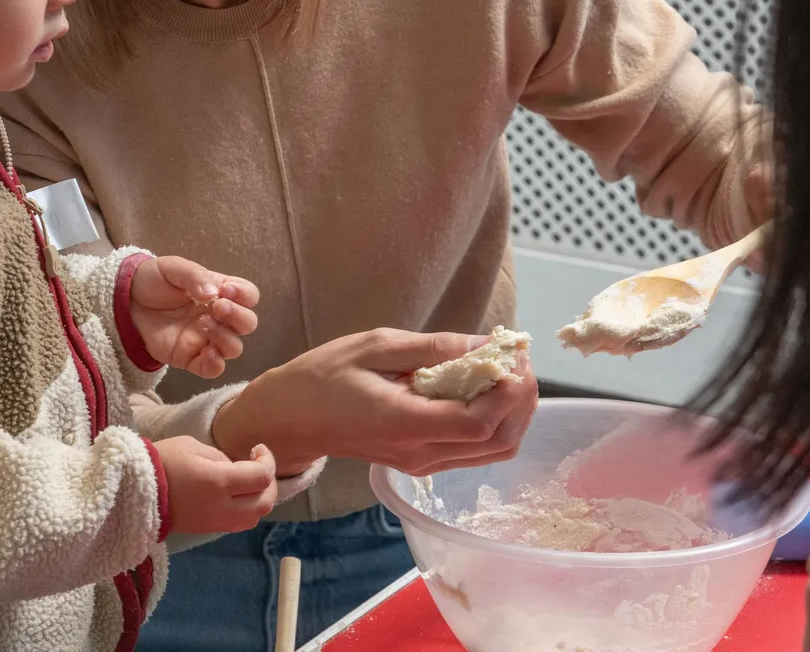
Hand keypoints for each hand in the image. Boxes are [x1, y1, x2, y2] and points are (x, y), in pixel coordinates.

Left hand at [129, 256, 258, 377]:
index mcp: (219, 292)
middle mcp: (217, 317)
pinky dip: (215, 363)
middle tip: (215, 307)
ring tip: (203, 323)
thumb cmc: (152, 281)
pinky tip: (206, 352)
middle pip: (247, 324)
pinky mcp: (189, 358)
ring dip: (226, 337)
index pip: (249, 296)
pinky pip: (213, 369)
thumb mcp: (173, 268)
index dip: (245, 295)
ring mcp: (205, 339)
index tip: (225, 290)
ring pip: (234, 348)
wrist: (124, 301)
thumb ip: (195, 276)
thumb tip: (214, 293)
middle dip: (237, 316)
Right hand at [154, 435, 277, 534]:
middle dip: (269, 483)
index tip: (258, 449)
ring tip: (248, 481)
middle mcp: (223, 507)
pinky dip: (246, 509)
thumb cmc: (161, 462)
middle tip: (259, 465)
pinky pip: (238, 524)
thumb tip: (235, 468)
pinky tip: (234, 494)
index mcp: (219, 483)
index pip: (262, 477)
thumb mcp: (193, 447)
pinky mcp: (207, 530)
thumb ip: (221, 458)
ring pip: (254, 518)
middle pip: (265, 503)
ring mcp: (216, 522)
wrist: (132, 493)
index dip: (268, 460)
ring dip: (259, 499)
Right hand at [211, 328, 537, 477]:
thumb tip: (487, 344)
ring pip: (493, 450)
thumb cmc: (323, 376)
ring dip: (513, 412)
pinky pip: (475, 450)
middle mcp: (420, 454)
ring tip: (508, 370)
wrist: (289, 418)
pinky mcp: (423, 462)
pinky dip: (494, 420)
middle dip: (520, 400)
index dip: (508, 393)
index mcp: (404, 424)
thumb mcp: (376, 347)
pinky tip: (488, 388)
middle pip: (497, 441)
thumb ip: (435, 349)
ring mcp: (423, 464)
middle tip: (518, 358)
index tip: (514, 356)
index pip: (478, 423)